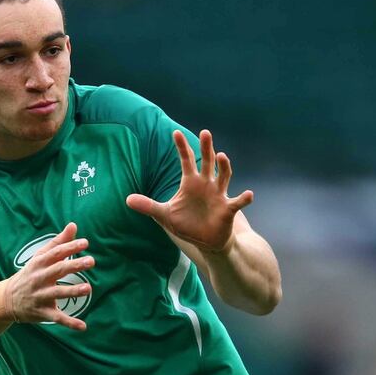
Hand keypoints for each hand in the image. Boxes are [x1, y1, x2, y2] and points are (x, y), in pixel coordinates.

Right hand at [0, 222, 93, 329]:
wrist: (6, 300)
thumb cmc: (30, 275)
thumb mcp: (40, 257)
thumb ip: (58, 242)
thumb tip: (73, 225)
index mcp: (40, 263)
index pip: (56, 253)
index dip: (70, 247)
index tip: (85, 243)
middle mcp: (39, 278)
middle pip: (58, 270)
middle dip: (74, 265)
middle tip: (91, 261)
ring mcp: (40, 296)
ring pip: (57, 293)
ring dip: (72, 291)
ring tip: (88, 288)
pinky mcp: (42, 312)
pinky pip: (57, 318)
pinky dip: (70, 323)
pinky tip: (83, 326)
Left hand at [126, 129, 252, 252]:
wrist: (205, 242)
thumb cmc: (187, 224)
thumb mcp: (164, 215)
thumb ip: (148, 205)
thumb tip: (127, 199)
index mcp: (191, 183)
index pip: (186, 161)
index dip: (182, 147)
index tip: (175, 133)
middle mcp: (206, 185)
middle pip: (207, 162)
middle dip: (206, 148)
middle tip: (205, 133)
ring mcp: (219, 195)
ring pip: (223, 177)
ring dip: (224, 167)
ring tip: (221, 156)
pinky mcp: (228, 209)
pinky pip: (238, 202)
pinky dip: (244, 198)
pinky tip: (249, 194)